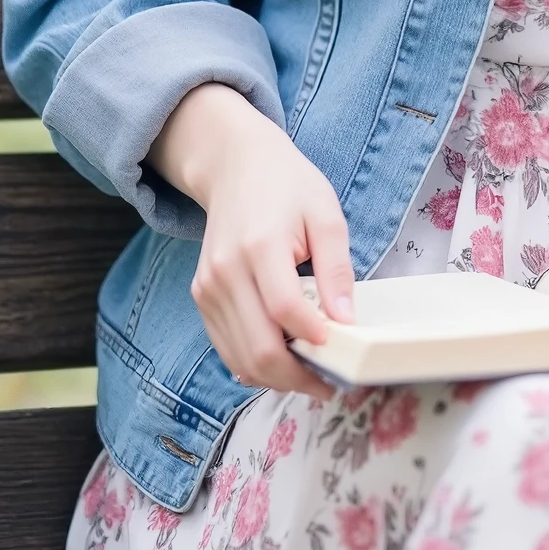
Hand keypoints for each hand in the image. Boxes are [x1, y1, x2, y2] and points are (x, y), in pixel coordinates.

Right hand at [148, 83, 355, 394]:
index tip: (341, 351)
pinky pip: (227, 348)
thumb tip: (347, 321)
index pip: (285, 309)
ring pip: (240, 358)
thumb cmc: (287, 185)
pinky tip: (284, 360)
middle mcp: (225, 271)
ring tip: (310, 375)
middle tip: (329, 384)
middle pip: (258, 347)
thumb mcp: (325, 214)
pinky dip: (255, 364)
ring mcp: (208, 287)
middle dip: (297, 377)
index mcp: (259, 245)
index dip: (314, 338)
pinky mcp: (201, 297)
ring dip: (277, 378)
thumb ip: (336, 269)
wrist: (235, 165)